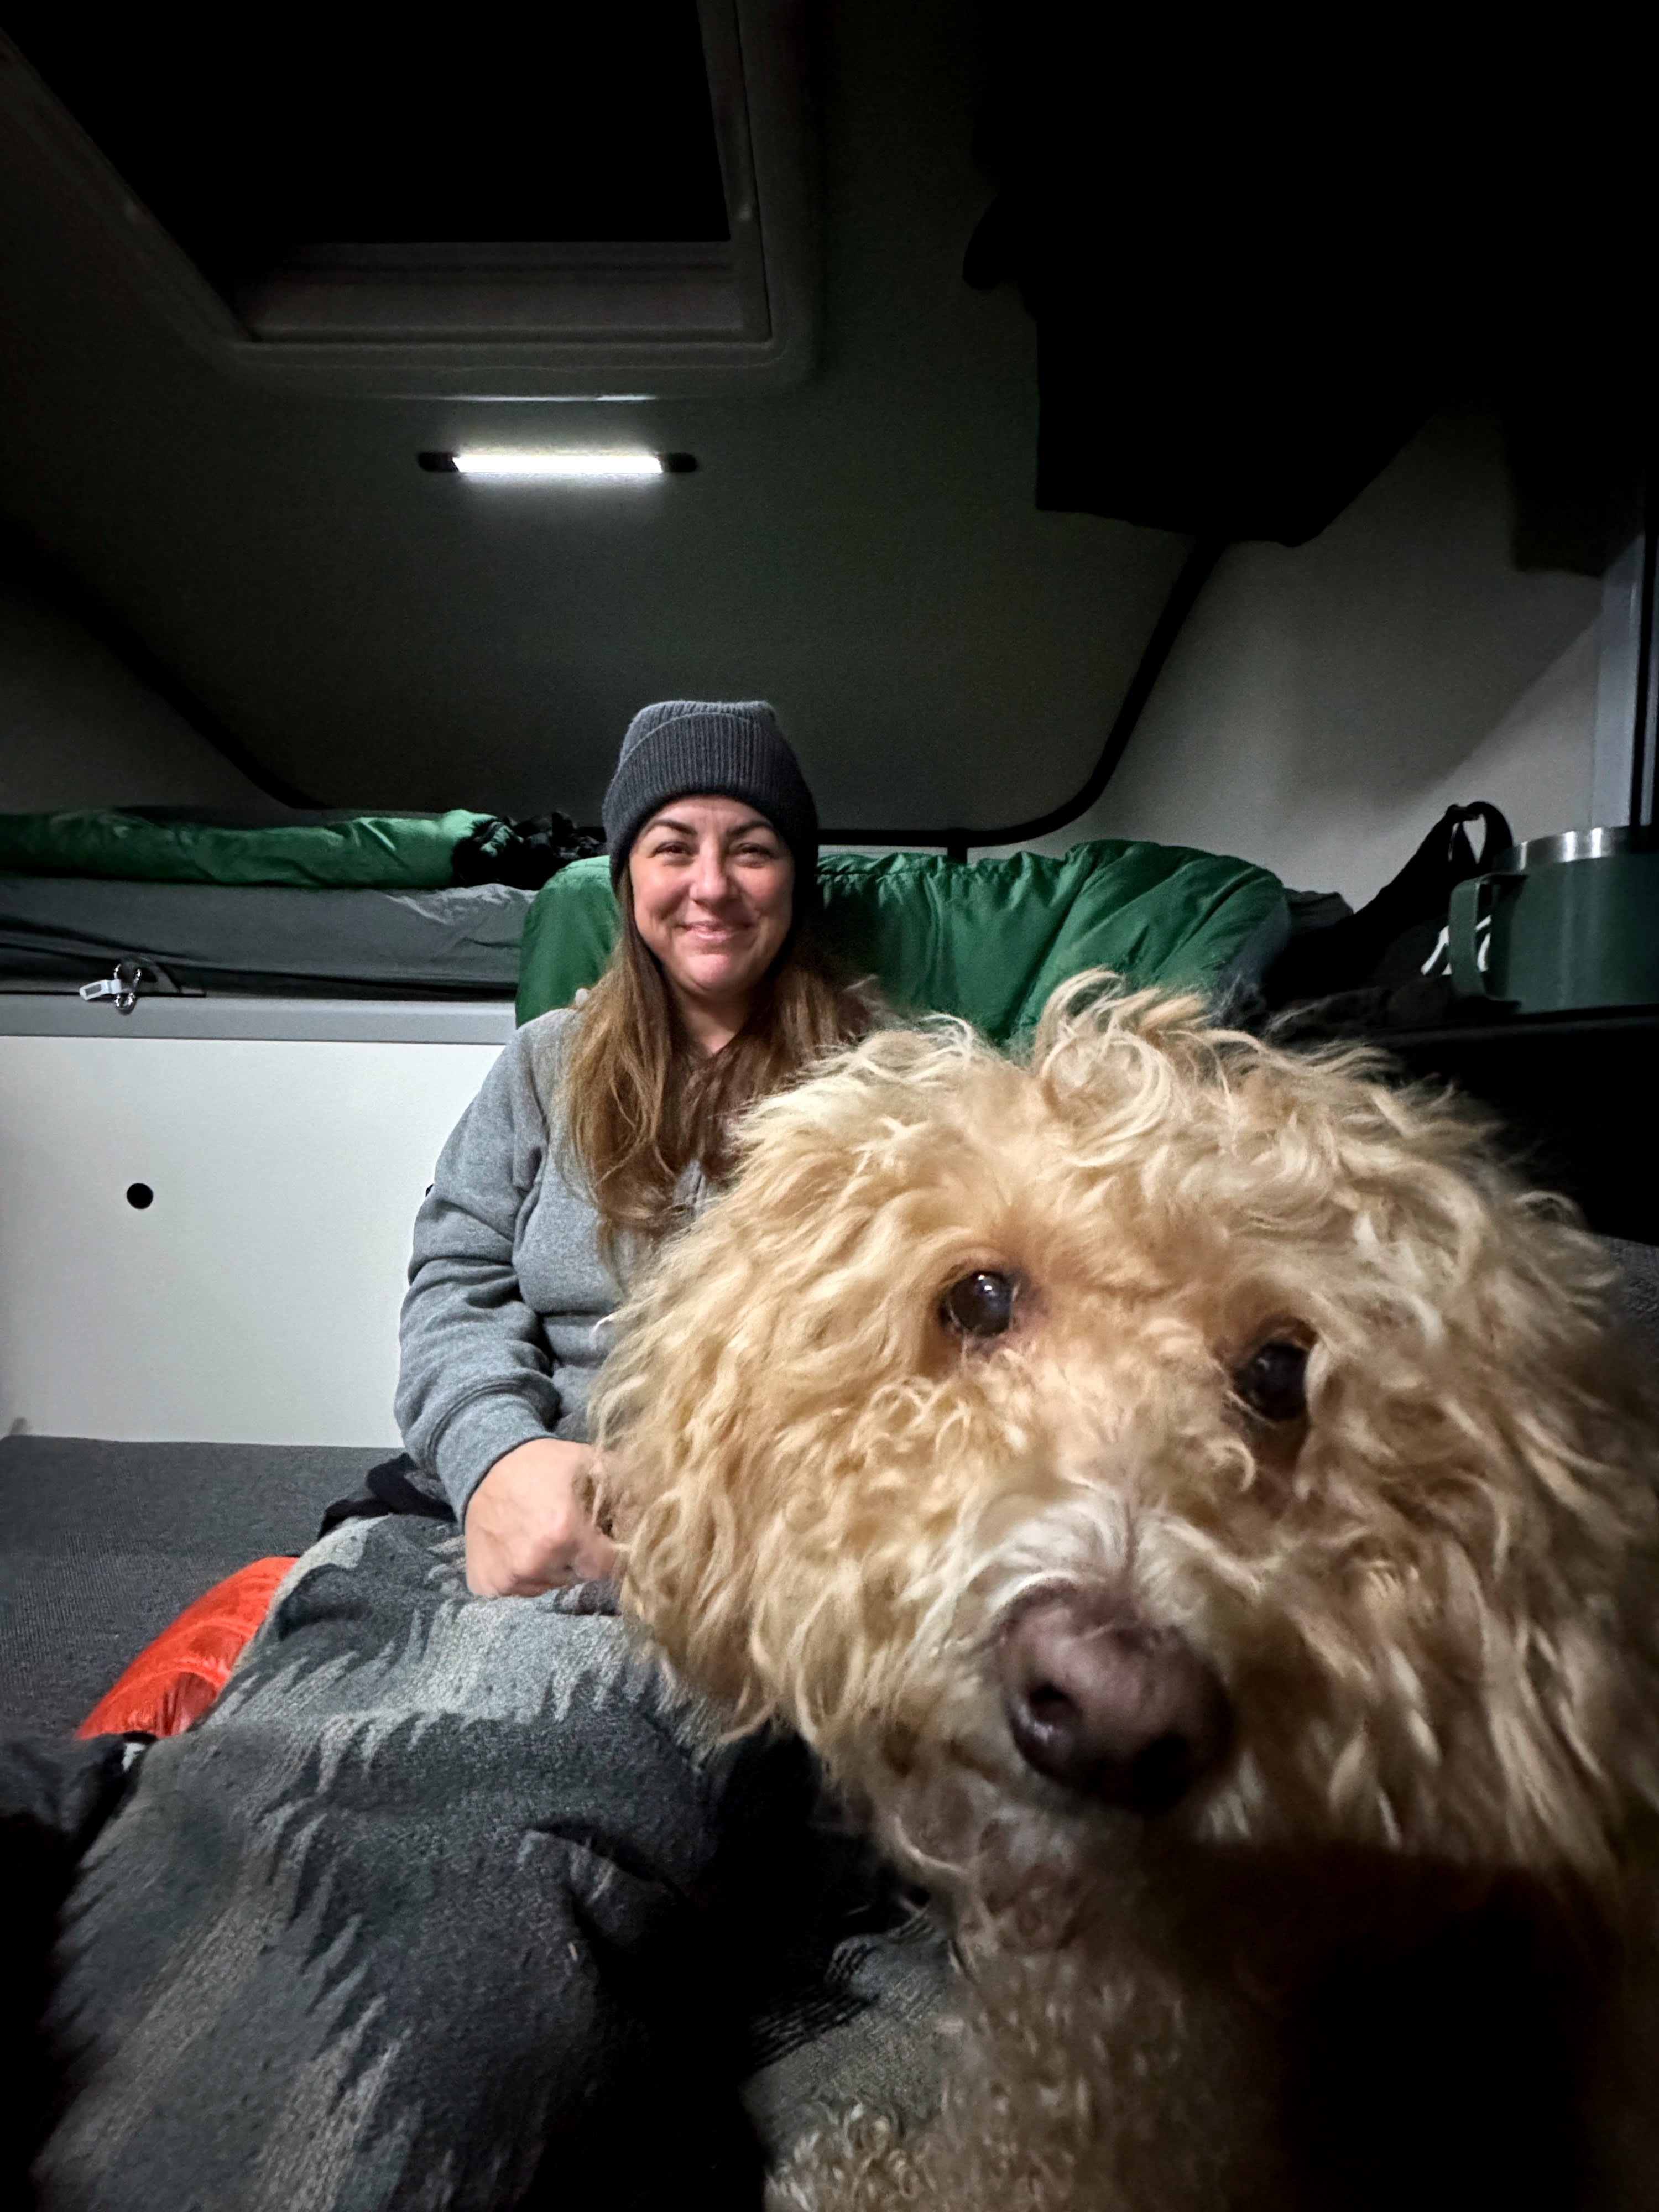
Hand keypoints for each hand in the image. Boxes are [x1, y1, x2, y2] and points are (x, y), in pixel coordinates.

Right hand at [463, 1437, 618, 1596]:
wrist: (485, 1463)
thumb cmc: (544, 1463)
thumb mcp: (593, 1464)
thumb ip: (628, 1493)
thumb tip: (655, 1520)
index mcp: (563, 1533)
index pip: (606, 1567)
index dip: (608, 1552)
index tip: (602, 1538)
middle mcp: (534, 1562)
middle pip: (577, 1577)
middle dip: (580, 1558)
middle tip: (568, 1530)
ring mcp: (508, 1578)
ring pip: (547, 1585)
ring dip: (550, 1567)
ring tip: (539, 1534)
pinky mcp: (486, 1584)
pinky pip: (518, 1591)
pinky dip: (522, 1574)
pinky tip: (517, 1545)